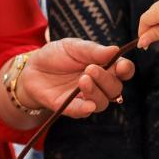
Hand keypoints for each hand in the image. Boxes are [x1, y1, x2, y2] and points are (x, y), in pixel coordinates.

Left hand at [17, 39, 134, 116]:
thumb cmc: (56, 55)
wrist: (32, 68)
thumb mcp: (73, 46)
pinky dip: (86, 109)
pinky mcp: (70, 108)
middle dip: (107, 80)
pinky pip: (82, 112)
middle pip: (115, 89)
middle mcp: (99, 85)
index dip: (126, 70)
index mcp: (105, 67)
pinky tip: (87, 105)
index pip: (124, 71)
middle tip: (91, 69)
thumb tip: (115, 50)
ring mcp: (85, 98)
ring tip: (83, 80)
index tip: (121, 66)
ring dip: (95, 92)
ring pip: (102, 102)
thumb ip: (92, 50)